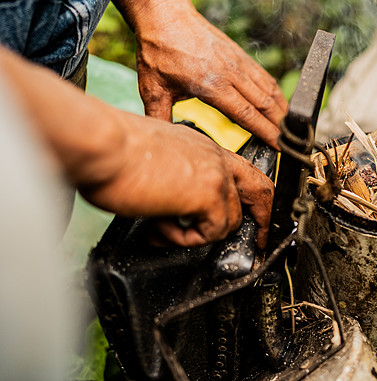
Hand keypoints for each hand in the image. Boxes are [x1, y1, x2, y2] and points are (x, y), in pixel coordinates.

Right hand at [0, 46, 274, 248]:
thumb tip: (172, 206)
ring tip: (163, 230)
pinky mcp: (208, 194)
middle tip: (260, 242)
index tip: (248, 216)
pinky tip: (159, 229)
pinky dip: (185, 239)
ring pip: (231, 220)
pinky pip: (211, 232)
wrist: (101, 144)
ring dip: (198, 235)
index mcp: (202, 147)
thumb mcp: (155, 162)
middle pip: (261, 189)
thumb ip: (174, 180)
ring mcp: (216, 174)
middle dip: (265, 220)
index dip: (248, 197)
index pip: (240, 171)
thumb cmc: (110, 152)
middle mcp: (215, 156)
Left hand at [132, 0, 288, 148]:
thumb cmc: (158, 52)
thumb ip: (160, 118)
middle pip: (264, 103)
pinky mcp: (239, 54)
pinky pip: (263, 76)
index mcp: (212, 86)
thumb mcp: (153, 89)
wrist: (165, 15)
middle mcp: (231, 74)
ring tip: (290, 126)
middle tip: (291, 142)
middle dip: (280, 125)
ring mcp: (238, 62)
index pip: (246, 115)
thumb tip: (163, 142)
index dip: (266, 132)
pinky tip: (278, 101)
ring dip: (281, 108)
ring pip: (268, 88)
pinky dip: (274, 92)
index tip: (278, 146)